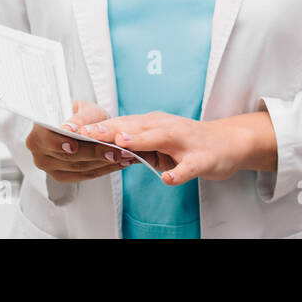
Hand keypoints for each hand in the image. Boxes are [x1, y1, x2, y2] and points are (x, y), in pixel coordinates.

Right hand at [25, 99, 134, 183]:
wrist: (85, 124)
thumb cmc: (82, 115)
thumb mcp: (84, 110)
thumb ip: (78, 119)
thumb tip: (68, 128)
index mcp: (38, 132)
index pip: (46, 140)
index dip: (59, 143)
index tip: (74, 145)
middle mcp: (40, 152)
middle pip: (67, 157)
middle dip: (93, 154)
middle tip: (115, 151)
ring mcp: (50, 167)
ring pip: (79, 168)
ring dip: (104, 163)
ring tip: (124, 156)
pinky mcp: (63, 176)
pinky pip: (86, 175)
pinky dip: (105, 169)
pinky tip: (119, 162)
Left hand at [77, 111, 271, 185]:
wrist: (228, 143)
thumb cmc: (189, 141)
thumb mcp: (157, 137)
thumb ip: (132, 139)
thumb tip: (96, 142)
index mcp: (154, 123)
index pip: (121, 123)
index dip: (97, 126)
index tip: (73, 129)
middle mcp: (168, 127)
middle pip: (136, 126)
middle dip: (111, 129)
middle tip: (87, 133)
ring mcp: (186, 142)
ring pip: (162, 138)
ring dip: (141, 140)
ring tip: (122, 143)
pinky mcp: (202, 158)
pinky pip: (189, 166)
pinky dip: (178, 172)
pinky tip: (167, 178)